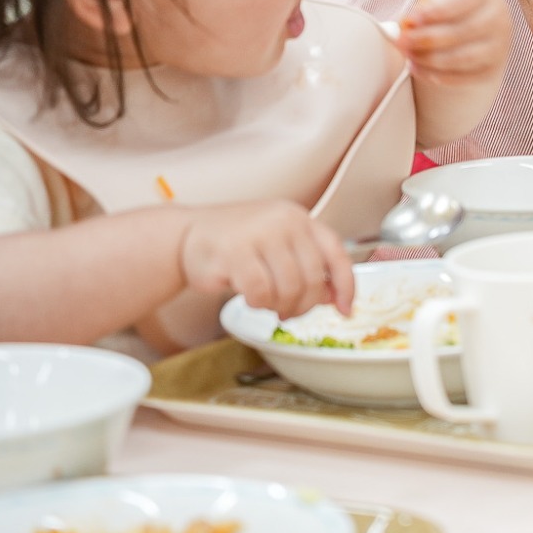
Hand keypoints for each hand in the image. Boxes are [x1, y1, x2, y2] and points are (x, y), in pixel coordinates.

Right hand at [178, 201, 353, 318]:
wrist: (185, 236)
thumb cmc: (235, 244)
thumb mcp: (278, 247)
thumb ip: (306, 266)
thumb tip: (335, 297)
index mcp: (300, 218)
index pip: (335, 252)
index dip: (346, 284)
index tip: (347, 308)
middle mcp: (284, 221)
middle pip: (312, 277)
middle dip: (305, 305)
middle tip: (290, 313)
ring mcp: (260, 234)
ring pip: (288, 288)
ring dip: (281, 307)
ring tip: (269, 306)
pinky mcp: (234, 252)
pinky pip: (261, 292)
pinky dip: (259, 304)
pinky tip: (251, 300)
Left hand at [395, 0, 512, 90]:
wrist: (478, 31)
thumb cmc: (452, 11)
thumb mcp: (440, 1)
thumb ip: (423, 10)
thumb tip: (403, 24)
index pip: (462, 1)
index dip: (435, 11)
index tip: (410, 19)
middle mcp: (497, 19)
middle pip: (462, 32)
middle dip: (426, 38)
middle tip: (401, 41)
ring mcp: (498, 46)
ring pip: (462, 58)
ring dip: (430, 59)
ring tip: (408, 56)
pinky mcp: (491, 70)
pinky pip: (463, 77)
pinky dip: (437, 76)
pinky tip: (418, 69)